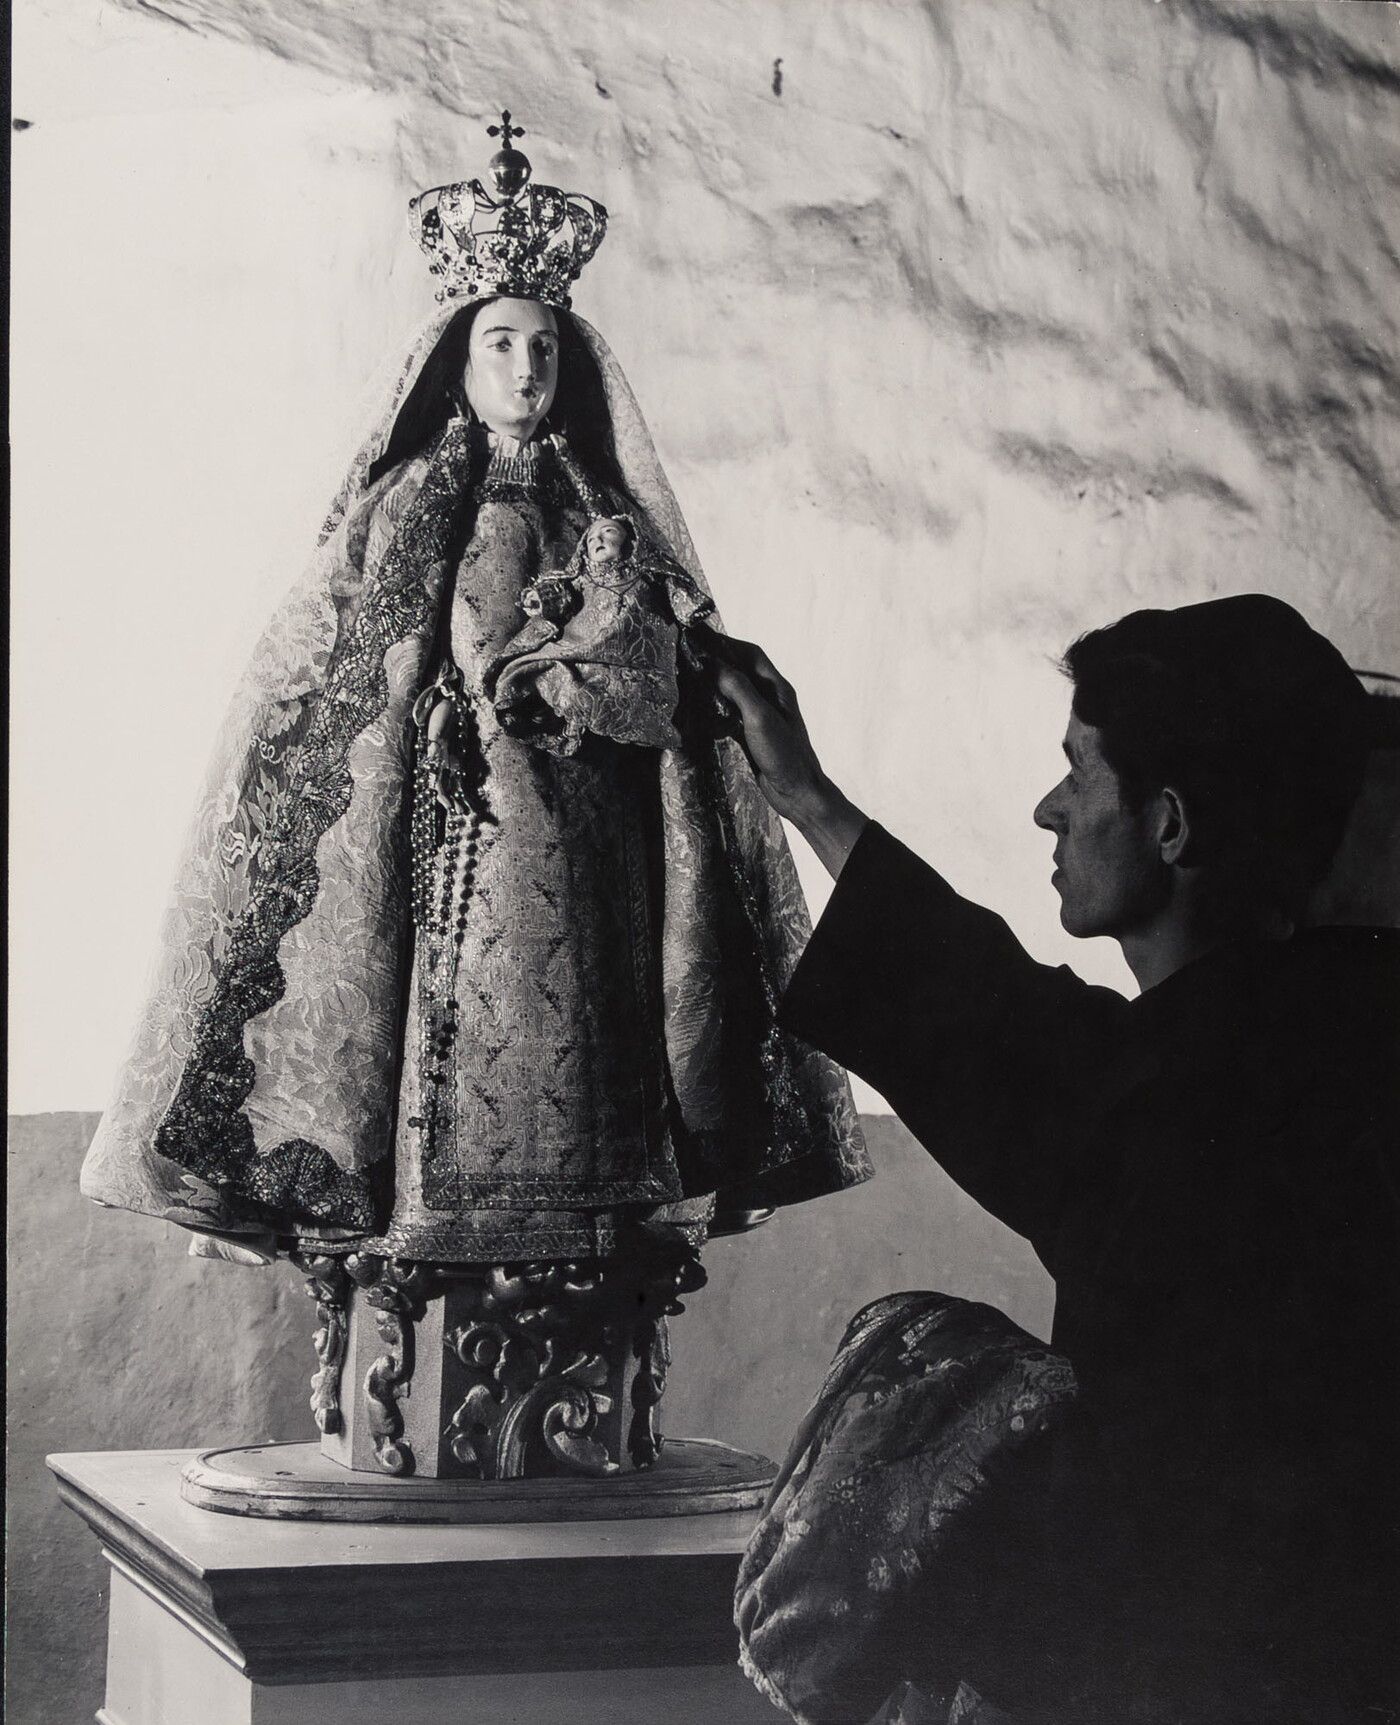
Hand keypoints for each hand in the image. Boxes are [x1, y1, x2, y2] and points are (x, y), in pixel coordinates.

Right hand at [709, 636, 868, 878]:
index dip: (726, 642)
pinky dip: (714, 707)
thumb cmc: (784, 755)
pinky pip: (730, 713)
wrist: (797, 793)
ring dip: (713, 683)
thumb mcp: (760, 718)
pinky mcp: (751, 734)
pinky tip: (699, 708)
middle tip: (688, 653)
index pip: (750, 654)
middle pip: (740, 670)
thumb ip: (739, 689)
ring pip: (734, 691)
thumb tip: (714, 664)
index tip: (700, 635)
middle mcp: (770, 698)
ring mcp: (760, 716)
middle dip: (716, 659)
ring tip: (688, 676)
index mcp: (777, 688)